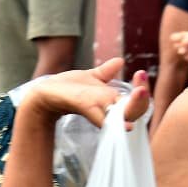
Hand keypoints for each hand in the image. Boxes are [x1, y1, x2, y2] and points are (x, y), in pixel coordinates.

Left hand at [22, 56, 150, 128]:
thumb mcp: (90, 77)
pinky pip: (102, 117)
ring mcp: (97, 110)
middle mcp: (108, 108)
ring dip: (134, 105)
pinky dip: (113, 121)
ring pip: (123, 115)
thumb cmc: (68, 89)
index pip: (137, 100)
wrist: (44, 94)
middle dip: (142, 99)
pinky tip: (126, 125)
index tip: (141, 73)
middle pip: (135, 110)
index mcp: (112, 101)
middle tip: (143, 88)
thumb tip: (120, 61)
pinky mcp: (84, 108)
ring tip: (140, 93)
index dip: (142, 88)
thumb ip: (106, 72)